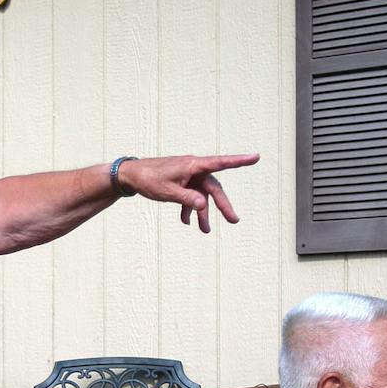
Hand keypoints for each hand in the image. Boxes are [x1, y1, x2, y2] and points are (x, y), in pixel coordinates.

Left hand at [117, 154, 258, 231]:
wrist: (131, 175)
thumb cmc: (148, 179)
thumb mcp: (167, 192)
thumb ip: (186, 198)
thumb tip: (202, 205)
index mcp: (192, 165)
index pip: (220, 163)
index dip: (239, 161)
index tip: (256, 156)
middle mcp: (193, 168)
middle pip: (213, 188)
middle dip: (222, 205)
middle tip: (234, 220)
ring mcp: (188, 176)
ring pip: (202, 195)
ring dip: (203, 212)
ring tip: (204, 231)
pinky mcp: (182, 182)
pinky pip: (191, 196)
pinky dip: (189, 209)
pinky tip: (186, 222)